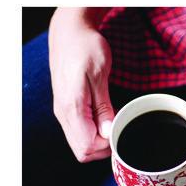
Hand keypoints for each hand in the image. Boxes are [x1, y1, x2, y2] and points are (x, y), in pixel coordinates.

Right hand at [49, 8, 113, 162]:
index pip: (87, 147)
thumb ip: (103, 106)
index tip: (121, 131)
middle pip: (82, 151)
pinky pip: (80, 133)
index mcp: (71, 107)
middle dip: (104, 148)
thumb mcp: (99, 75)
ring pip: (80, 145)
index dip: (107, 147)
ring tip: (115, 124)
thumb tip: (108, 132)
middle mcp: (64, 114)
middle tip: (120, 131)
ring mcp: (64, 113)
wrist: (70, 33)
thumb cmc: (86, 49)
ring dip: (100, 142)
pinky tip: (106, 121)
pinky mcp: (68, 109)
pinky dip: (94, 134)